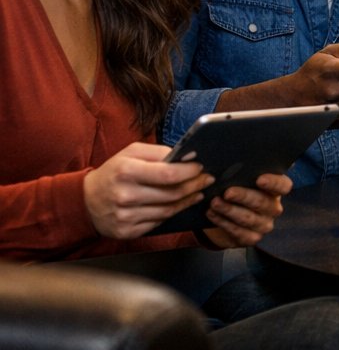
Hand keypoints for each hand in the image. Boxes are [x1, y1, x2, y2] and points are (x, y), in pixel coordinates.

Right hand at [82, 142, 211, 239]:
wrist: (85, 201)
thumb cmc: (113, 172)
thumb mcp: (131, 153)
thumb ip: (159, 152)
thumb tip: (187, 157)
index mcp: (126, 171)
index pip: (167, 174)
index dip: (190, 172)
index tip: (202, 167)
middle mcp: (125, 195)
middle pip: (171, 194)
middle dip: (194, 186)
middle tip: (207, 179)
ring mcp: (125, 216)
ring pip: (168, 211)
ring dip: (187, 201)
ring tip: (198, 192)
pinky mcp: (127, 231)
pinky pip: (158, 223)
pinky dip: (172, 213)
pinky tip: (180, 204)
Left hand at [199, 172, 291, 248]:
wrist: (230, 217)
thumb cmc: (239, 191)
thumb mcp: (244, 180)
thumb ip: (246, 171)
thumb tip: (235, 160)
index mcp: (276, 190)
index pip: (284, 186)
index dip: (274, 183)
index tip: (260, 179)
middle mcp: (274, 208)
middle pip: (262, 202)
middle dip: (244, 196)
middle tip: (227, 192)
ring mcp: (264, 224)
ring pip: (248, 218)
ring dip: (229, 210)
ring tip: (214, 203)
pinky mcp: (252, 238)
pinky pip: (238, 231)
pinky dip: (223, 222)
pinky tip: (212, 214)